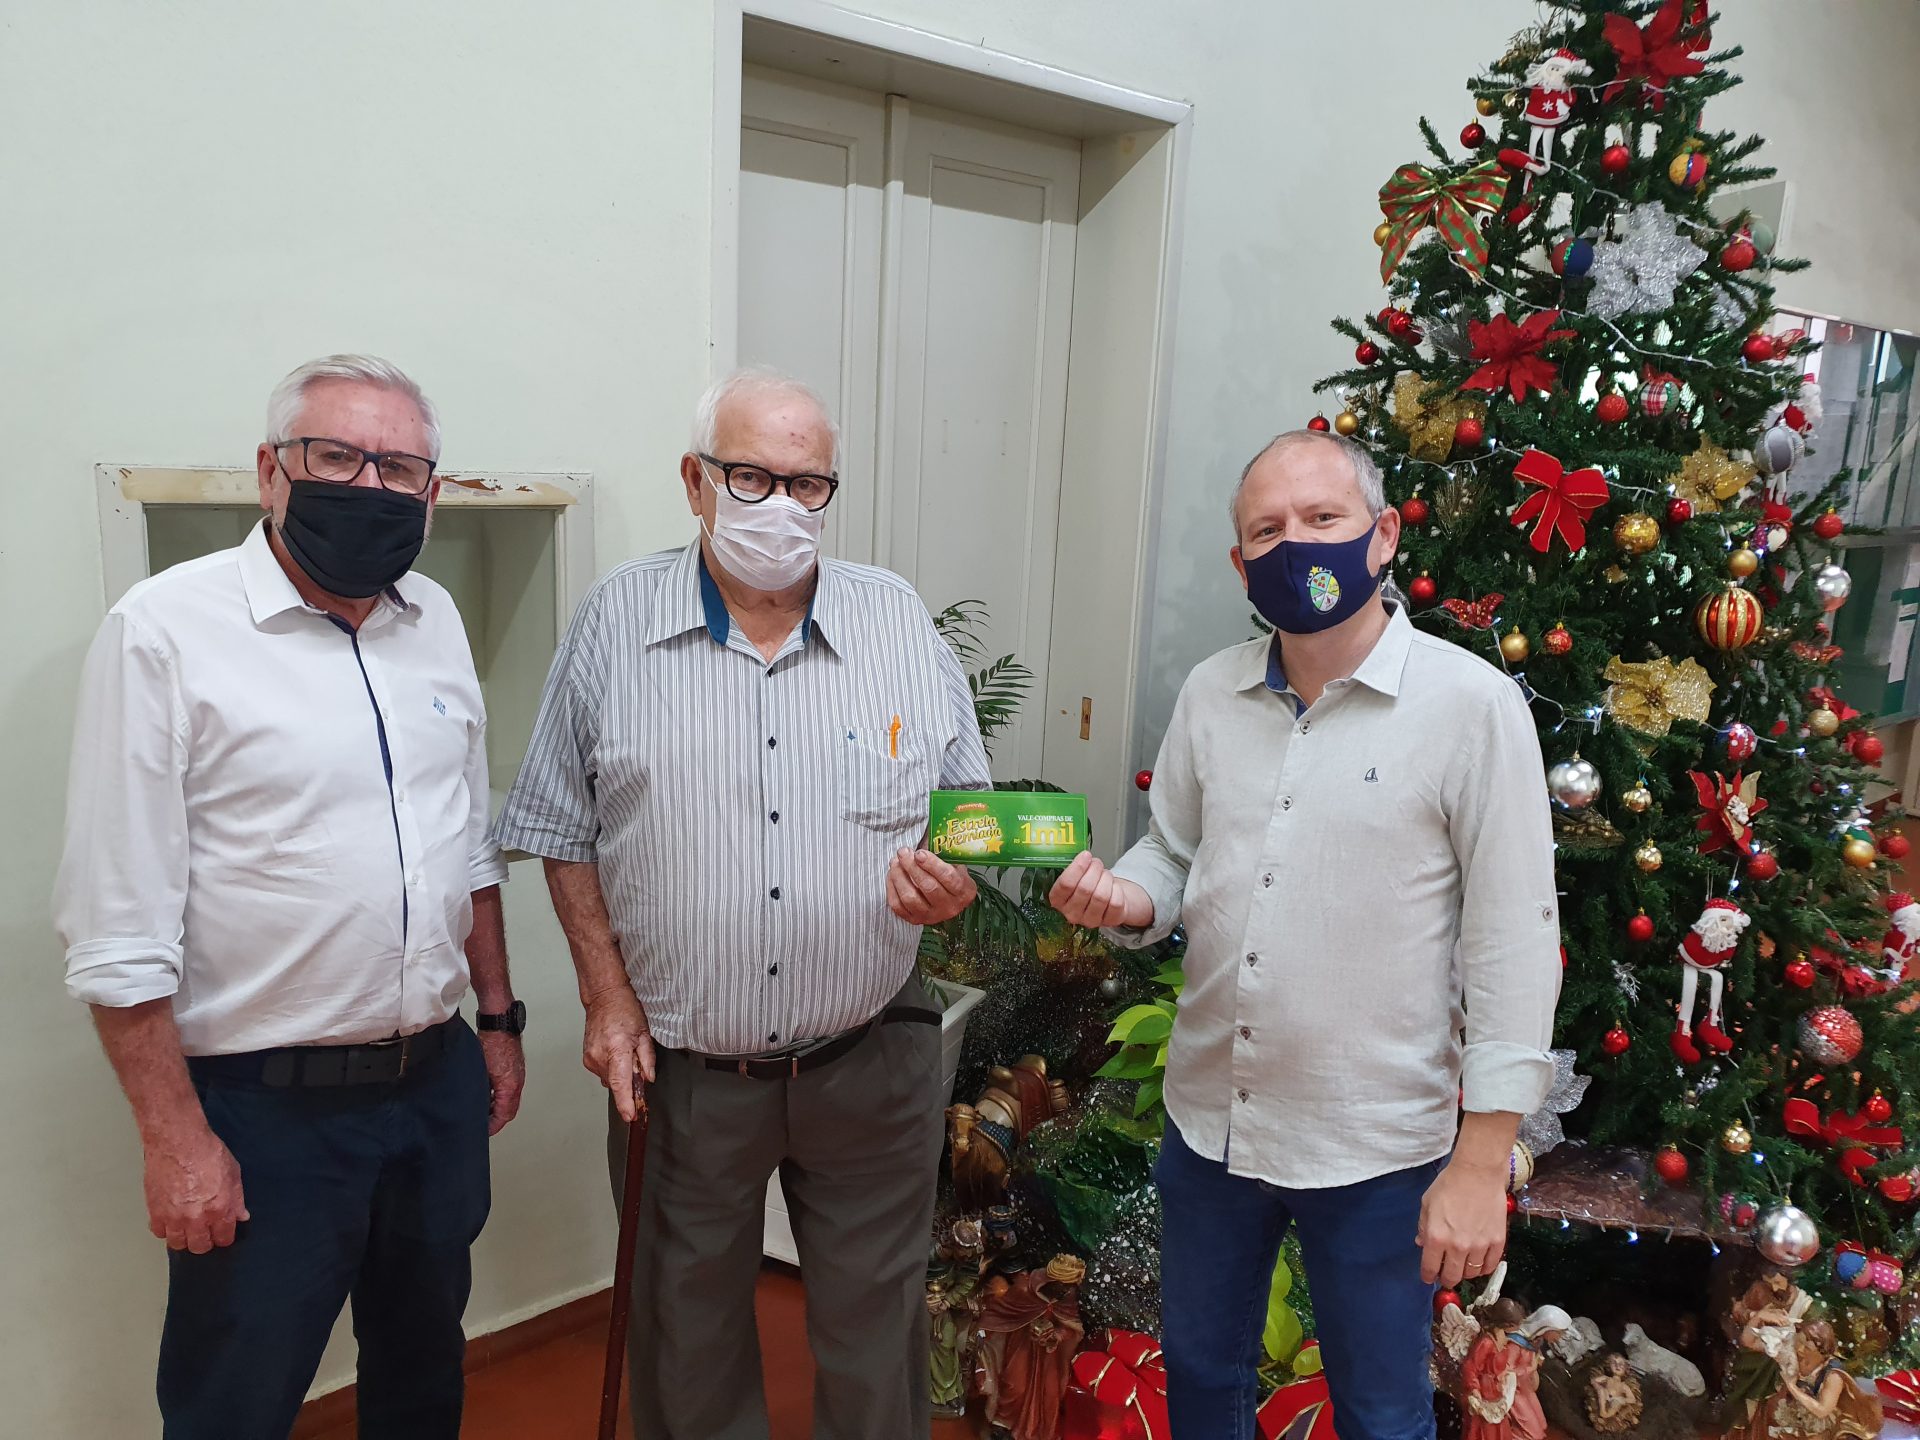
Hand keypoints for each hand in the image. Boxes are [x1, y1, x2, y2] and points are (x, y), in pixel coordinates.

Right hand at [143, 1126, 246, 1253]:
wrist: (178, 1141)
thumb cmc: (206, 1151)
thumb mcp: (233, 1173)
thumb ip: (237, 1198)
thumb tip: (241, 1215)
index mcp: (219, 1209)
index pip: (223, 1238)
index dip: (224, 1237)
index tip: (221, 1234)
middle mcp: (197, 1218)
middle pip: (200, 1246)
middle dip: (204, 1241)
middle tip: (204, 1232)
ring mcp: (174, 1217)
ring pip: (178, 1244)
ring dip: (184, 1238)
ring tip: (187, 1228)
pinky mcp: (155, 1211)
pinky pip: (159, 1232)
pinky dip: (165, 1229)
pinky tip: (170, 1220)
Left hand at [478, 1030, 525, 1135]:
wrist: (500, 1021)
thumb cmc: (492, 1041)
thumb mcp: (480, 1071)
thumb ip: (479, 1091)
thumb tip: (471, 1105)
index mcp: (510, 1086)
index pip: (504, 1115)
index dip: (493, 1126)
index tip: (483, 1131)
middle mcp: (516, 1082)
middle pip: (509, 1110)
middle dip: (496, 1119)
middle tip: (482, 1123)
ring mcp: (516, 1074)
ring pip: (509, 1099)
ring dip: (497, 1106)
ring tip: (482, 1109)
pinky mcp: (513, 1067)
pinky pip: (508, 1088)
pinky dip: (498, 1095)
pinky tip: (486, 1092)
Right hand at [583, 985, 654, 1122]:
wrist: (604, 997)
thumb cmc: (625, 1010)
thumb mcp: (644, 1033)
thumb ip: (647, 1059)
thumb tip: (648, 1079)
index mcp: (616, 1049)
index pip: (619, 1083)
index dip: (625, 1102)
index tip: (629, 1115)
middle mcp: (599, 1056)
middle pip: (617, 1084)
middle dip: (630, 1082)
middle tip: (637, 1064)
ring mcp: (590, 1058)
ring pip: (610, 1079)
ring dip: (621, 1074)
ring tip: (625, 1053)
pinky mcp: (587, 1059)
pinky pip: (604, 1072)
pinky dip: (613, 1068)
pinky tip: (617, 1054)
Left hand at [887, 848, 977, 925]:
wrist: (948, 898)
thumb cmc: (950, 876)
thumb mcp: (954, 863)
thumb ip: (943, 853)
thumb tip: (925, 837)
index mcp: (963, 891)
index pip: (948, 878)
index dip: (932, 864)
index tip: (919, 853)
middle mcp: (949, 907)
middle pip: (928, 887)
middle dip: (912, 867)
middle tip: (903, 852)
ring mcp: (931, 916)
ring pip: (910, 898)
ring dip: (899, 877)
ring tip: (895, 861)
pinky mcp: (915, 920)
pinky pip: (898, 906)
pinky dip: (891, 888)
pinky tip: (892, 874)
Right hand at [1048, 851, 1152, 929]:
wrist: (1105, 900)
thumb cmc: (1087, 884)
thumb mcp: (1075, 876)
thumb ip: (1075, 867)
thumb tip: (1084, 856)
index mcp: (1057, 900)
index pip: (1065, 884)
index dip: (1077, 867)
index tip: (1085, 855)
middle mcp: (1071, 914)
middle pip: (1085, 889)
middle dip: (1094, 870)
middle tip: (1097, 863)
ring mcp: (1090, 921)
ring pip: (1101, 896)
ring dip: (1105, 878)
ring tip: (1105, 874)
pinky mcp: (1109, 922)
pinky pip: (1115, 902)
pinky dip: (1116, 889)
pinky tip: (1112, 886)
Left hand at [1417, 1157, 1508, 1287]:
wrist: (1478, 1173)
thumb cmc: (1449, 1184)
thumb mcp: (1427, 1204)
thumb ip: (1423, 1227)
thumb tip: (1422, 1244)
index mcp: (1436, 1237)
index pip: (1430, 1268)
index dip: (1428, 1276)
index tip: (1429, 1277)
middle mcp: (1457, 1246)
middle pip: (1452, 1276)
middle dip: (1446, 1279)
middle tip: (1445, 1275)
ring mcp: (1479, 1246)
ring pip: (1471, 1273)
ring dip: (1465, 1272)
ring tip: (1462, 1266)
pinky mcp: (1497, 1241)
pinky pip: (1490, 1265)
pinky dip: (1483, 1268)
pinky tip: (1479, 1263)